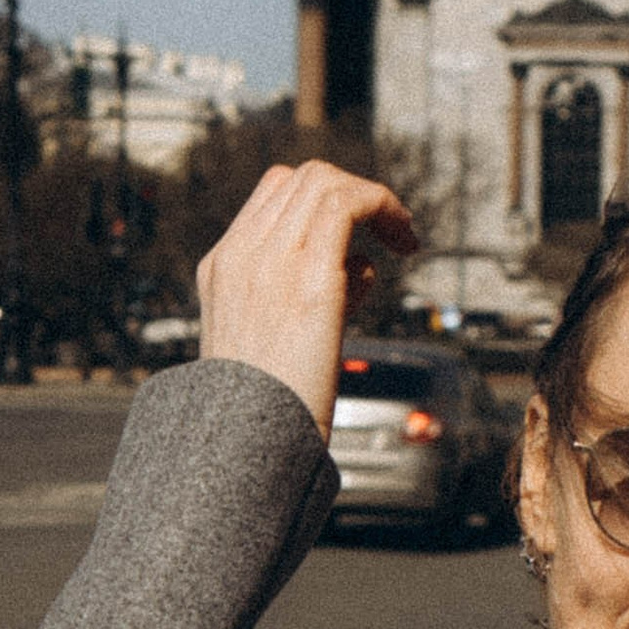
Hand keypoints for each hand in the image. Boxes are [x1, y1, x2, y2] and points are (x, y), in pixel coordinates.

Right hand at [196, 161, 422, 437]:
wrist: (238, 448)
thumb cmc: (258, 413)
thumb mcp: (264, 346)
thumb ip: (299, 302)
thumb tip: (353, 275)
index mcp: (222, 270)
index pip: (273, 197)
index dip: (321, 205)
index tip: (354, 239)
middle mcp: (242, 256)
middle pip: (300, 180)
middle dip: (352, 196)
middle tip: (387, 233)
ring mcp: (271, 261)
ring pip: (325, 183)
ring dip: (374, 202)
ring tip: (402, 237)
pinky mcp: (310, 277)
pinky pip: (350, 204)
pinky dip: (385, 208)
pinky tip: (406, 241)